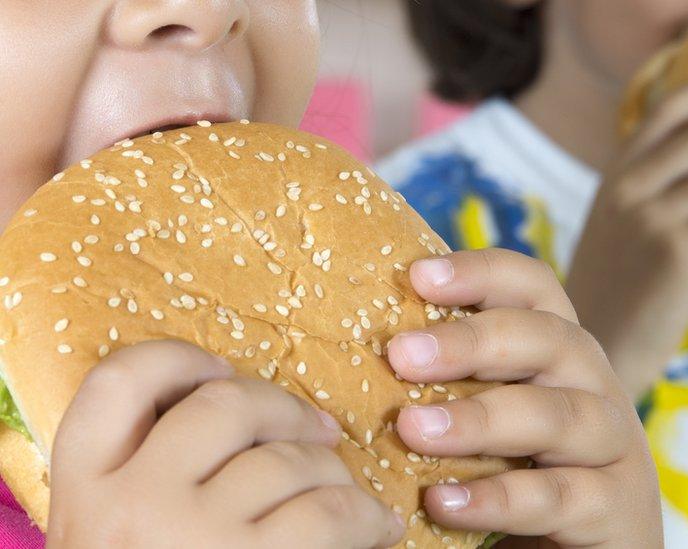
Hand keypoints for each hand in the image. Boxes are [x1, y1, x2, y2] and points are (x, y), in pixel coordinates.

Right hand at [48, 340, 403, 548]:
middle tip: (318, 432)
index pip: (119, 381)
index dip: (179, 360)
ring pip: (288, 459)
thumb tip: (235, 404)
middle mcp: (132, 505)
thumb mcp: (121, 538)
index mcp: (84, 492)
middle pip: (226, 402)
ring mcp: (194, 537)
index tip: (219, 371)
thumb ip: (152, 474)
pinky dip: (366, 515)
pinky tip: (378, 529)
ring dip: (334, 473)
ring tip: (350, 500)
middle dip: (285, 408)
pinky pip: (330, 512)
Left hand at [387, 250, 662, 547]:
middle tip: (401, 355)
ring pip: (557, 416)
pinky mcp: (620, 510)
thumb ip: (444, 385)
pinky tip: (443, 501)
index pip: (533, 288)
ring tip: (411, 429)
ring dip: (480, 419)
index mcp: (558, 351)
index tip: (418, 277)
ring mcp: (614, 447)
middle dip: (473, 342)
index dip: (481, 272)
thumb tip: (358, 350)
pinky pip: (559, 497)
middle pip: (547, 339)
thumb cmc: (514, 476)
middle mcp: (594, 386)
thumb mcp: (482, 420)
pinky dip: (499, 497)